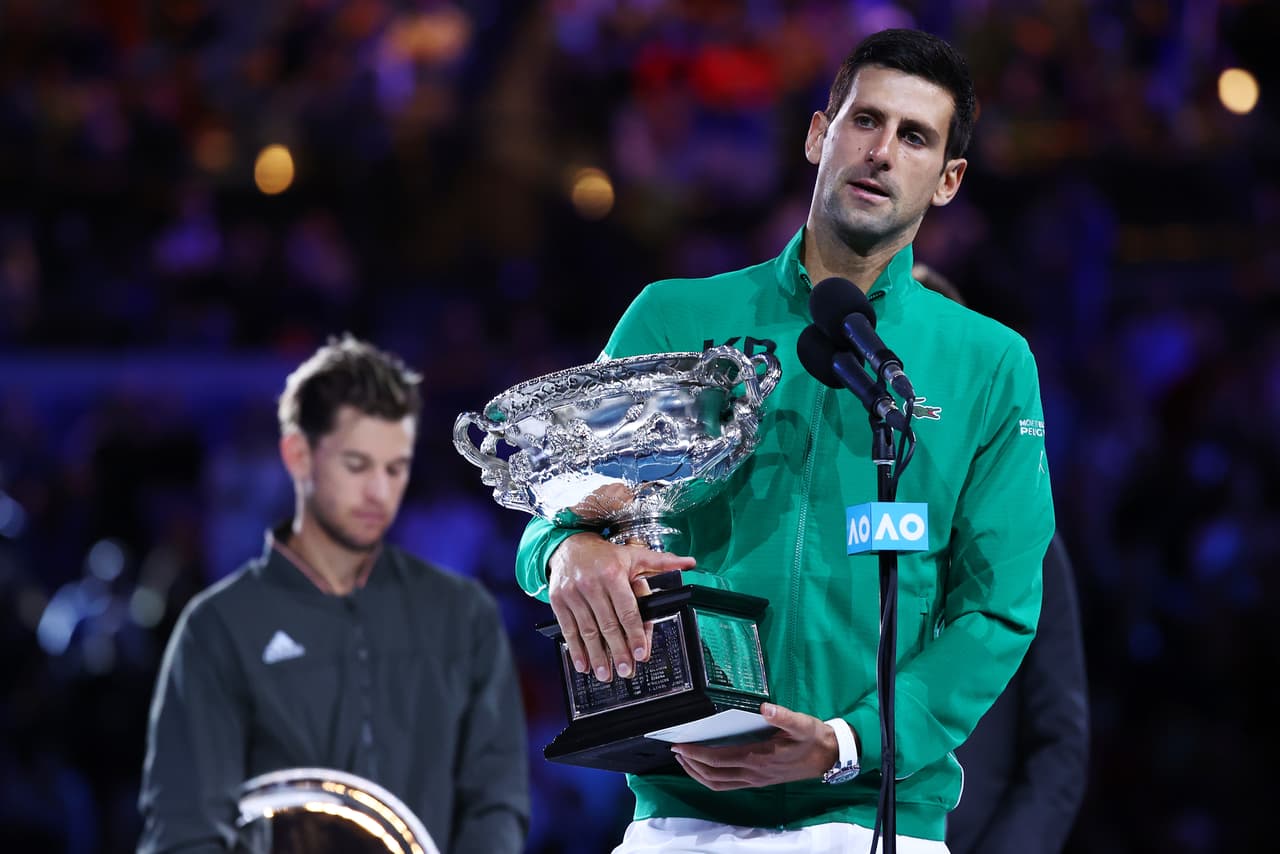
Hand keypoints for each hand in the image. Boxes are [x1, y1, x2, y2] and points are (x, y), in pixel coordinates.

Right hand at [548, 532, 694, 682]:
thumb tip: (689, 563)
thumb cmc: (604, 555)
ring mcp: (573, 594)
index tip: (641, 654)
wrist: (568, 546)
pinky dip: (576, 650)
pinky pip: (568, 629)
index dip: (635, 634)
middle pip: (608, 625)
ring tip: (606, 674)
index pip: (627, 610)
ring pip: (588, 631)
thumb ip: (661, 563)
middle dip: (618, 651)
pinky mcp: (558, 601)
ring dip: (597, 656)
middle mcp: (592, 584)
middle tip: (626, 670)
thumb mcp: (633, 556)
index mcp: (613, 574)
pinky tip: (583, 665)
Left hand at [670, 702, 838, 790]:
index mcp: (758, 758)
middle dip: (691, 764)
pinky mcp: (758, 781)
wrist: (828, 758)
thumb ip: (783, 716)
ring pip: (718, 784)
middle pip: (713, 775)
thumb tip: (765, 708)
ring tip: (685, 760)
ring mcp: (755, 780)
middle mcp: (753, 773)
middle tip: (676, 750)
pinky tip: (706, 768)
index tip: (680, 745)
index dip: (696, 754)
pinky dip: (711, 779)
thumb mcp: (801, 724)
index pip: (719, 759)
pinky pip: (727, 785)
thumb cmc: (812, 739)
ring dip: (698, 774)